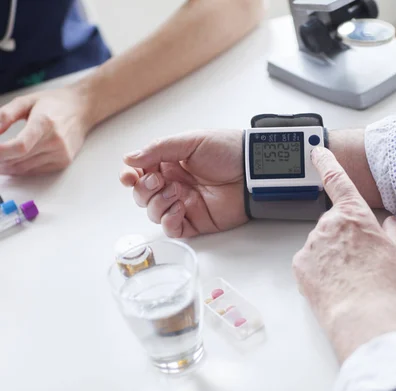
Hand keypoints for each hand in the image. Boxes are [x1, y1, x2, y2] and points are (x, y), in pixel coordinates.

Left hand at [0, 87, 92, 174]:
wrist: (81, 110)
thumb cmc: (53, 104)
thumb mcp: (25, 101)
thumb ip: (5, 115)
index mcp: (45, 123)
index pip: (20, 146)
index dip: (1, 152)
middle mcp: (56, 141)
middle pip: (19, 159)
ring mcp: (61, 153)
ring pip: (24, 168)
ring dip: (6, 166)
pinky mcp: (63, 162)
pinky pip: (34, 171)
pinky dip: (19, 169)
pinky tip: (12, 161)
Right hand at [120, 130, 247, 237]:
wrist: (252, 169)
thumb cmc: (227, 150)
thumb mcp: (190, 141)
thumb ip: (158, 150)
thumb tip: (128, 158)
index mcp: (170, 164)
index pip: (140, 173)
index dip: (130, 176)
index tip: (128, 176)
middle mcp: (174, 184)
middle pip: (143, 195)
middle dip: (144, 189)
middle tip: (160, 180)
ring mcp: (185, 203)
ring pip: (154, 212)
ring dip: (157, 203)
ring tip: (176, 192)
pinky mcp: (197, 221)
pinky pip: (173, 229)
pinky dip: (169, 221)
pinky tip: (179, 208)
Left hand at [293, 147, 395, 361]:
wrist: (361, 313)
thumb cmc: (382, 283)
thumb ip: (392, 232)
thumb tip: (390, 223)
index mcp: (353, 215)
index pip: (337, 180)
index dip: (326, 161)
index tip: (316, 150)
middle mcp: (328, 224)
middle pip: (332, 222)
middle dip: (342, 235)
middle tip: (358, 258)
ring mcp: (311, 244)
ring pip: (320, 243)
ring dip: (331, 254)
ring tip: (348, 276)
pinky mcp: (300, 264)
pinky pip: (309, 261)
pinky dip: (319, 269)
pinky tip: (333, 283)